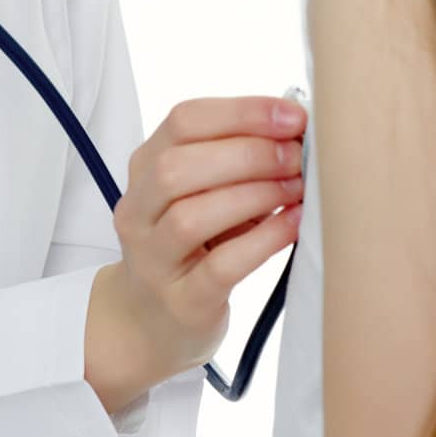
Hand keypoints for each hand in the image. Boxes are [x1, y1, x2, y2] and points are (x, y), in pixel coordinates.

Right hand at [110, 95, 305, 379]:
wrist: (151, 324)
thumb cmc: (193, 247)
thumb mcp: (199, 194)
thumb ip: (233, 160)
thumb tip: (297, 127)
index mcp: (144, 168)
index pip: (182, 121)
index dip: (241, 112)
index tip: (292, 115)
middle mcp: (138, 210)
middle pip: (178, 166)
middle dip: (247, 153)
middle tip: (296, 155)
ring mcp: (154, 260)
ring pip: (190, 216)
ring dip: (253, 194)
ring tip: (296, 188)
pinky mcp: (181, 302)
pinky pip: (220, 267)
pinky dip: (262, 241)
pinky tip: (292, 225)